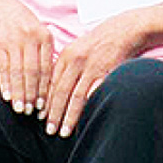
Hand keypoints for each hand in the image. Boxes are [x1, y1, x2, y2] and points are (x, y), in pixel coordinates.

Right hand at [0, 0, 54, 117]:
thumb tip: (52, 86)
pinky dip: (4, 83)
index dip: (45, 89)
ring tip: (20, 109)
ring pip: (18, 72)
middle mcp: (30, 38)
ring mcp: (13, 40)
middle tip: (32, 112)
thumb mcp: (38, 33)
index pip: (47, 68)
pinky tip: (7, 97)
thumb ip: (45, 54)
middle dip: (32, 94)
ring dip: (19, 93)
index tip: (44, 106)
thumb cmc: (22, 24)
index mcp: (44, 36)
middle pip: (33, 72)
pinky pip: (2, 67)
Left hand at [41, 13, 141, 136]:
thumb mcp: (76, 49)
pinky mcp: (106, 73)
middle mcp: (76, 61)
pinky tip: (84, 121)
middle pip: (61, 91)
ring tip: (64, 131)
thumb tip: (51, 90)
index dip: (45, 101)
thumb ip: (65, 68)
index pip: (51, 82)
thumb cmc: (97, 43)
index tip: (40, 117)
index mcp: (66, 55)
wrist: (122, 31)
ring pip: (76, 96)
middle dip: (54, 113)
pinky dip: (88, 108)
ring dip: (69, 116)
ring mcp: (91, 67)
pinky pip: (95, 94)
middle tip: (49, 130)